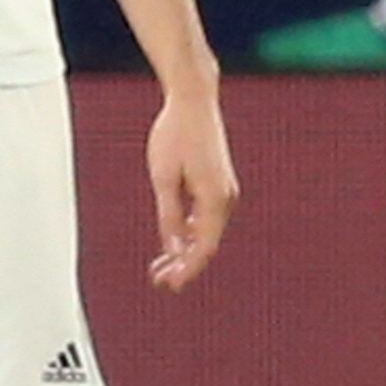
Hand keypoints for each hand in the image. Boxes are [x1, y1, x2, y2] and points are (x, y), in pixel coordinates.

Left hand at [146, 88, 237, 292]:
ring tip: (160, 267)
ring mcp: (225, 192)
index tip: (168, 285)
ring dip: (186, 250)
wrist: (194, 100)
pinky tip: (172, 243)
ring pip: (207, 233)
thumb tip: (172, 249)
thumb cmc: (174, 135)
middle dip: (184, 265)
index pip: (204, 248)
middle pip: (207, 244)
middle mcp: (226, 198)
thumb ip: (168, 214)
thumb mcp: (163, 177)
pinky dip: (190, 232)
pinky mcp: (218, 184)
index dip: (187, 270)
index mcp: (215, 199)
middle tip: (159, 281)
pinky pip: (206, 218)